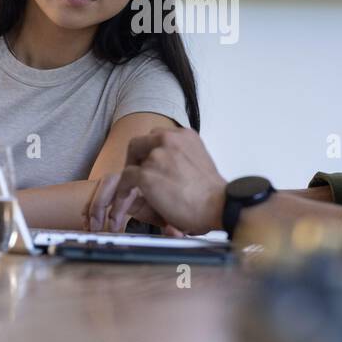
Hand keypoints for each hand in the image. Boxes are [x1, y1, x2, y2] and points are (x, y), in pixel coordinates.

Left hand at [84, 129, 226, 235]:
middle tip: (137, 176)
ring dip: (132, 177)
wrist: (218, 206)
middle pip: (140, 143)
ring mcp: (157, 155)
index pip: (158, 137)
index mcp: (185, 136)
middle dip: (135, 159)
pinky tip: (125, 201)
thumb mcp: (200, 164)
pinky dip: (123, 191)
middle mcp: (170, 140)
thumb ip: (182, 160)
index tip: (149, 165)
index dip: (150, 152)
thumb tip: (167, 171)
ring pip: (131, 162)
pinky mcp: (146, 174)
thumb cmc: (213, 195)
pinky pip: (125, 179)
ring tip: (133, 192)